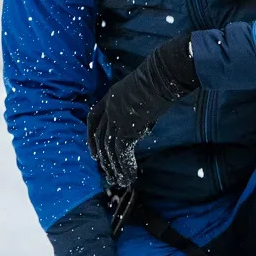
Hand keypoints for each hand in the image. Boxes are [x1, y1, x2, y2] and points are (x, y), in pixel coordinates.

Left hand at [88, 32, 197, 188]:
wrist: (164, 74)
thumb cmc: (162, 79)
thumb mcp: (144, 94)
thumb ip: (137, 111)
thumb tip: (141, 130)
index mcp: (111, 96)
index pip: (93, 119)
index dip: (91, 137)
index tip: (94, 154)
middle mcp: (110, 107)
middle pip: (99, 137)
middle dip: (103, 159)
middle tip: (108, 175)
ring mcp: (116, 116)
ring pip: (108, 148)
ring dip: (115, 167)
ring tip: (120, 181)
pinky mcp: (126, 125)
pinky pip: (121, 151)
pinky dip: (126, 166)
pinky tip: (131, 176)